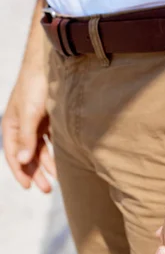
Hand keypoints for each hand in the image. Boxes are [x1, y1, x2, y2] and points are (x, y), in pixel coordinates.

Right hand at [2, 66, 55, 192]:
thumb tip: (22, 161)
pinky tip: (63, 163)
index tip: (29, 187)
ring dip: (46, 165)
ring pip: (40, 150)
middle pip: (27, 155)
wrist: (50, 63)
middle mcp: (22, 126)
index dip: (20, 172)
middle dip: (35, 173)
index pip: (13, 154)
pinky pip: (50, 142)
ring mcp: (35, 123)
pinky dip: (55, 153)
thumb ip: (26, 138)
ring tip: (55, 180)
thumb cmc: (35, 86)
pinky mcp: (49, 120)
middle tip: (46, 189)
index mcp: (11, 125)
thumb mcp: (30, 114)